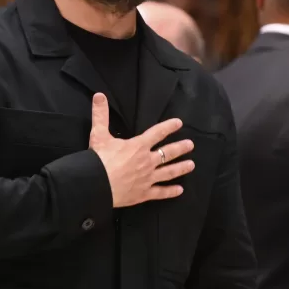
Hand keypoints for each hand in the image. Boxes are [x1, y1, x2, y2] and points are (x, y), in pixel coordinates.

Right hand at [89, 92, 194, 207]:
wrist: (97, 184)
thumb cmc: (99, 159)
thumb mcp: (98, 134)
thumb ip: (101, 114)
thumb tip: (99, 95)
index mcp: (138, 146)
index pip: (157, 133)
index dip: (169, 127)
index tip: (179, 123)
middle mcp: (147, 161)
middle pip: (168, 153)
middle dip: (180, 148)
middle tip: (191, 145)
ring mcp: (147, 178)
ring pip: (168, 172)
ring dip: (181, 168)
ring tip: (192, 165)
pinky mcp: (144, 193)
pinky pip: (160, 192)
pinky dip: (170, 191)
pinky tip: (180, 190)